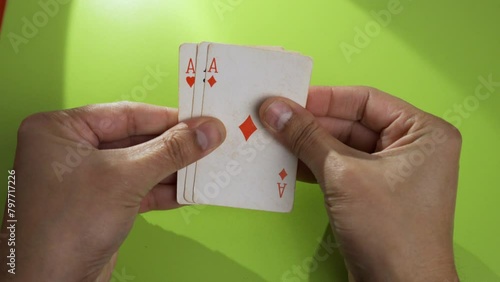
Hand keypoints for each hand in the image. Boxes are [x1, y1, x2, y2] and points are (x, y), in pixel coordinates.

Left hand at [0, 102, 224, 280]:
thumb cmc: (63, 228)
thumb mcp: (126, 176)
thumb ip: (170, 151)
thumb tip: (205, 132)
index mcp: (59, 130)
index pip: (125, 114)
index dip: (167, 117)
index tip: (199, 121)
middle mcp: (69, 151)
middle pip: (135, 139)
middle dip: (172, 147)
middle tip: (206, 143)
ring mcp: (85, 179)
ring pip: (139, 165)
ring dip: (172, 170)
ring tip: (203, 167)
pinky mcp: (100, 204)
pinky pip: (138, 188)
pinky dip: (163, 191)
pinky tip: (186, 192)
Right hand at [259, 86, 460, 280]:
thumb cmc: (392, 234)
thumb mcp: (343, 175)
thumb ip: (307, 137)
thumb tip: (277, 109)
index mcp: (423, 132)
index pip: (365, 100)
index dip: (324, 98)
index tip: (290, 97)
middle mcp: (412, 148)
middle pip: (351, 123)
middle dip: (311, 124)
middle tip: (274, 118)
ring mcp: (393, 172)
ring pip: (342, 146)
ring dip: (308, 145)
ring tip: (275, 139)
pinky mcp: (375, 192)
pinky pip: (341, 167)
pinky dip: (315, 165)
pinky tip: (288, 162)